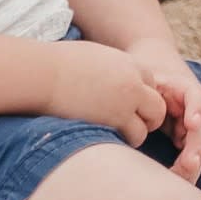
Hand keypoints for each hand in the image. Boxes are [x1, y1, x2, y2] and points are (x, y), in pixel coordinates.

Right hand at [47, 41, 170, 148]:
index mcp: (128, 64)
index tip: (128, 107)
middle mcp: (133, 83)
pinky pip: (133, 137)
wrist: (42, 74)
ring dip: (137, 133)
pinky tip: (109, 142)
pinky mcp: (113, 121)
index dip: (141, 96)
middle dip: (148, 118)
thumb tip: (105, 77)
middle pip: (158, 106)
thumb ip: (109, 69)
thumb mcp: (94, 57)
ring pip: (149, 126)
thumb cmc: (58, 64)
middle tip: (130, 126)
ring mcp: (125, 103)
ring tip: (119, 138)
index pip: (151, 83)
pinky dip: (125, 142)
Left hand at [127, 37, 200, 180]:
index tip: (192, 123)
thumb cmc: (146, 73)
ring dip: (191, 163)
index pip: (197, 97)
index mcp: (186, 88)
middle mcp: (194, 108)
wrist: (153, 67)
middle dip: (196, 147)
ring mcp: (191, 125)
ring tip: (182, 177)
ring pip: (196, 146)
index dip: (196, 110)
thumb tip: (129, 114)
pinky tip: (175, 181)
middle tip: (189, 164)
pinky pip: (187, 155)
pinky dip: (184, 168)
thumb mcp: (144, 75)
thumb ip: (142, 90)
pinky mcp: (183, 138)